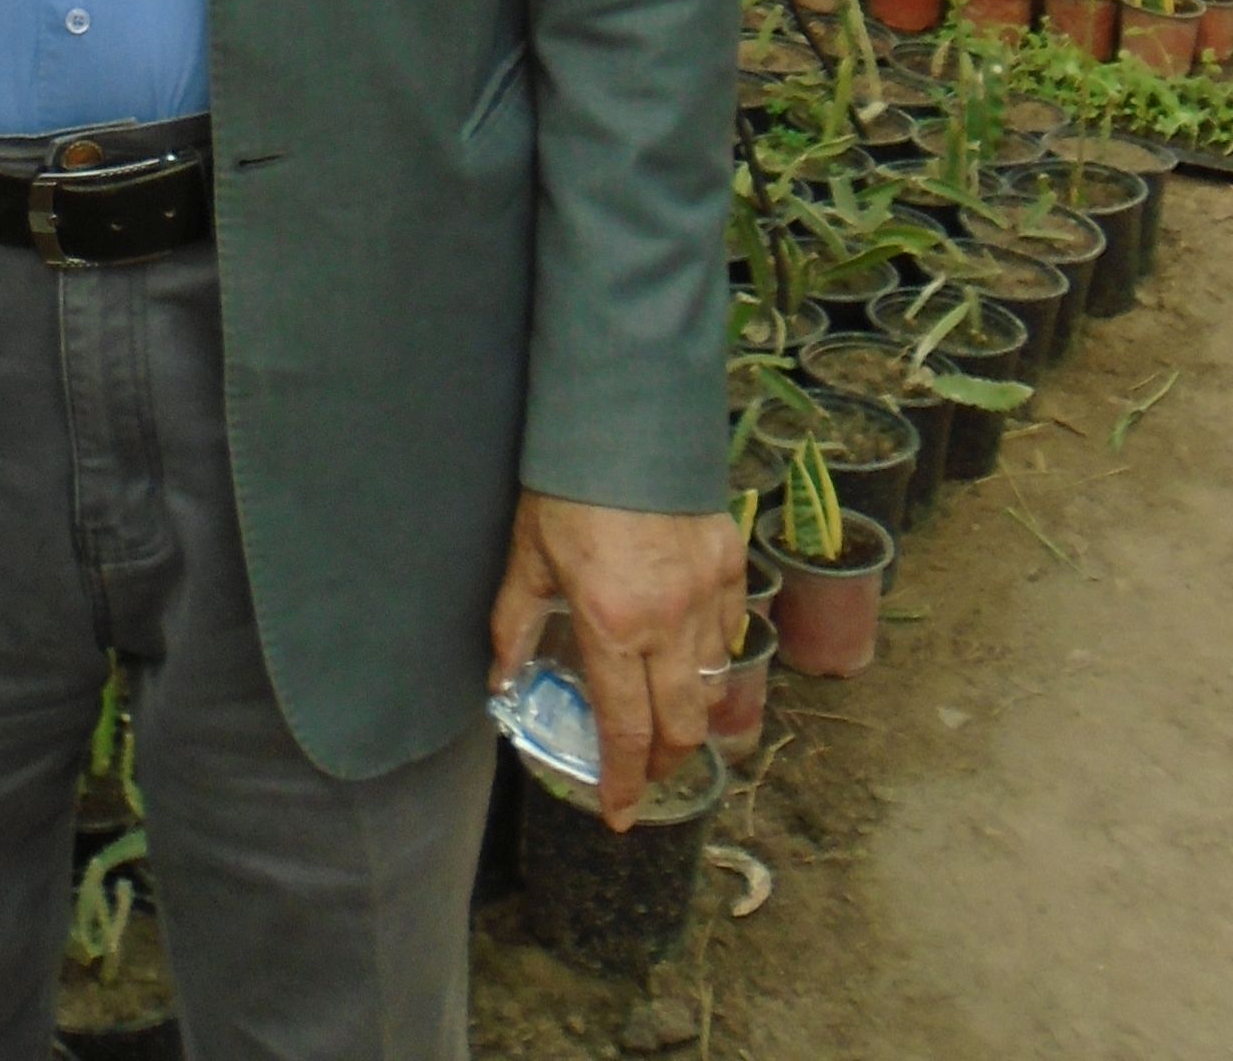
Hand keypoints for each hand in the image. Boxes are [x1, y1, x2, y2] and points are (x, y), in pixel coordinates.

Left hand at [489, 492, 744, 830]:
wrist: (623, 417)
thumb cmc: (565, 486)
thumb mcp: (527, 557)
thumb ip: (515, 626)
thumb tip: (501, 682)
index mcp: (612, 625)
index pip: (625, 730)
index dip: (625, 782)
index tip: (620, 816)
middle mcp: (668, 621)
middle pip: (682, 725)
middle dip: (665, 763)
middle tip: (645, 774)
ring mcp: (708, 594)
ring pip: (711, 684)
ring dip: (690, 714)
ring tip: (667, 724)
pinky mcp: (731, 563)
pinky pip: (730, 631)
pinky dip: (712, 657)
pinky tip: (689, 657)